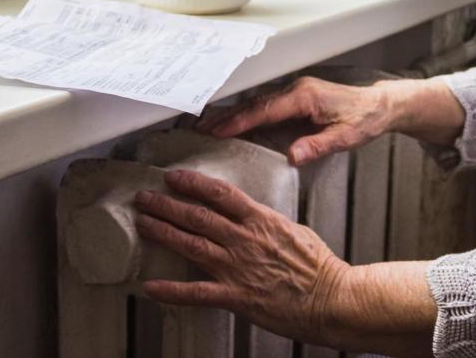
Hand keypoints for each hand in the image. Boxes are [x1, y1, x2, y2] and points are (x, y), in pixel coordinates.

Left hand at [134, 169, 350, 345]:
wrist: (332, 299)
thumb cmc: (320, 268)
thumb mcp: (295, 231)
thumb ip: (268, 223)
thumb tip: (253, 216)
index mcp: (262, 220)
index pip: (220, 194)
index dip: (193, 183)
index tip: (174, 177)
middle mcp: (246, 240)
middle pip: (198, 216)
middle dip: (167, 204)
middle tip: (146, 198)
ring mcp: (238, 268)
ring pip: (192, 245)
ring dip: (164, 233)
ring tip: (144, 223)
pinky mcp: (237, 296)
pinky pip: (197, 293)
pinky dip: (171, 291)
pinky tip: (151, 287)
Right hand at [196, 76, 397, 165]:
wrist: (381, 104)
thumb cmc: (365, 119)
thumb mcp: (347, 136)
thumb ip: (318, 145)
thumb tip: (292, 156)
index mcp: (306, 97)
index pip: (266, 109)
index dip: (240, 121)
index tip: (218, 131)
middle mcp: (297, 90)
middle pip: (255, 103)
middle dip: (227, 116)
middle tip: (199, 128)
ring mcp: (296, 91)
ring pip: (258, 102)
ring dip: (233, 113)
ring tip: (207, 125)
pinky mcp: (297, 97)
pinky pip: (266, 104)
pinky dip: (247, 112)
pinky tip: (234, 121)